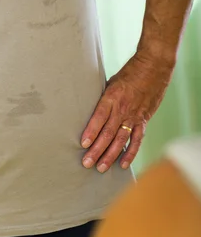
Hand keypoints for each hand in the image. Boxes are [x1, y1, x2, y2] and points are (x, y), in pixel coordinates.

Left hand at [81, 51, 172, 172]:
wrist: (152, 69)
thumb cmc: (127, 74)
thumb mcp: (109, 82)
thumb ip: (101, 98)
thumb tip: (86, 108)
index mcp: (111, 97)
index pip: (99, 117)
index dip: (91, 131)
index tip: (83, 143)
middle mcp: (122, 109)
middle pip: (108, 133)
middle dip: (96, 149)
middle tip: (86, 162)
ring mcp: (134, 116)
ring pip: (120, 140)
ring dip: (110, 155)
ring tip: (100, 167)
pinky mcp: (143, 120)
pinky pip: (136, 140)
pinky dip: (129, 153)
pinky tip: (122, 164)